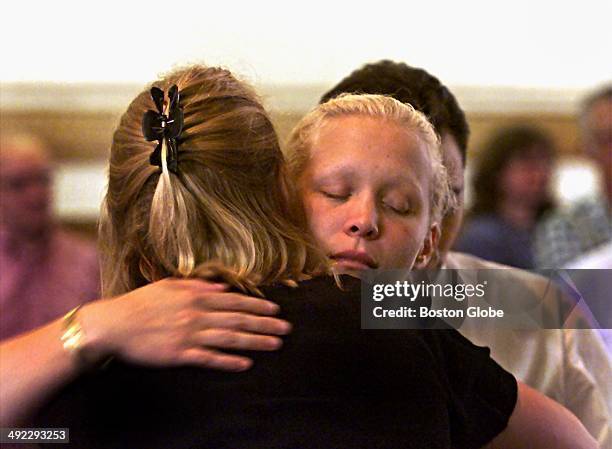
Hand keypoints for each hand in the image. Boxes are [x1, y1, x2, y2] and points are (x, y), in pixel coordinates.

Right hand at [80, 278, 290, 370]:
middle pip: (238, 319)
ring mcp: (190, 335)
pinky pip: (209, 358)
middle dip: (265, 324)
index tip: (276, 310)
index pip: (234, 301)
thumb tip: (222, 287)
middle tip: (286, 329)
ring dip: (254, 341)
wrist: (114, 324)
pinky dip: (228, 361)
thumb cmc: (141, 303)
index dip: (258, 305)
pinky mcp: (180, 354)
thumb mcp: (169, 285)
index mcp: (196, 296)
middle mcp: (197, 315)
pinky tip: (245, 364)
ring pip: (229, 338)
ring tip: (275, 345)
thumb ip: (197, 286)